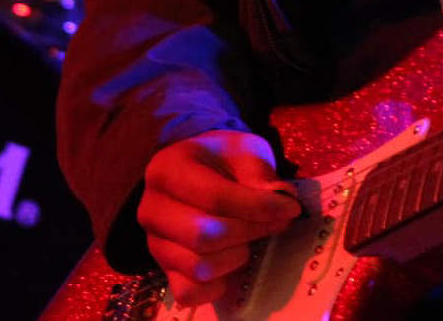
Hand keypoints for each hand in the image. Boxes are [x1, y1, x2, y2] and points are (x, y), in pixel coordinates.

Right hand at [139, 129, 301, 307]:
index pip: (214, 197)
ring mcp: (154, 244)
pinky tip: (233, 260)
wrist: (201, 169)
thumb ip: (259, 174)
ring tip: (250, 236)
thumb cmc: (223, 159)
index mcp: (166, 171)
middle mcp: (151, 210)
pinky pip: (189, 292)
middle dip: (250, 231)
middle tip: (276, 222)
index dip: (258, 207)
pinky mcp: (164, 271)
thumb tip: (281, 200)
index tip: (291, 208)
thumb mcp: (244, 150)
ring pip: (200, 267)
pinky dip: (217, 285)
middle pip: (205, 236)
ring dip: (237, 256)